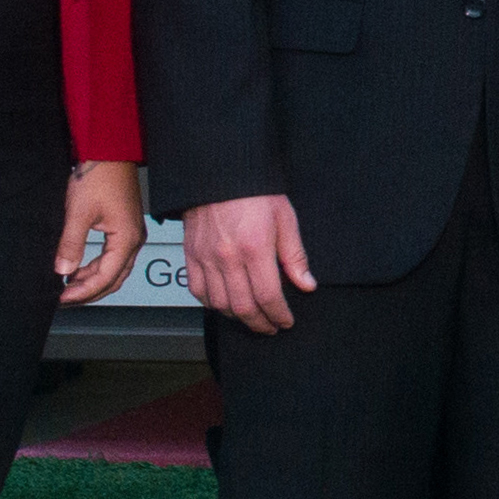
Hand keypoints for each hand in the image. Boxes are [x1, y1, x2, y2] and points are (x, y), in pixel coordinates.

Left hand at [51, 160, 147, 305]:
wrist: (109, 151)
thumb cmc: (99, 175)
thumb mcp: (79, 212)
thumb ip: (71, 244)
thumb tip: (63, 270)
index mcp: (127, 239)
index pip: (105, 278)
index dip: (83, 292)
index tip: (62, 298)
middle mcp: (134, 240)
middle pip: (113, 279)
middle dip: (89, 291)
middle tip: (65, 299)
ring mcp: (131, 234)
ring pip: (114, 270)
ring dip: (92, 280)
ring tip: (69, 286)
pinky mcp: (124, 227)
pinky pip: (113, 257)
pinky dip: (96, 267)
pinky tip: (79, 268)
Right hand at [183, 191, 314, 331]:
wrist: (220, 172)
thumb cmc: (254, 191)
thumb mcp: (285, 218)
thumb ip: (295, 256)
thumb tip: (307, 284)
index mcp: (255, 247)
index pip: (268, 296)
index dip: (279, 315)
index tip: (286, 321)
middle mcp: (228, 256)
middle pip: (243, 306)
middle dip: (260, 323)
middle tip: (271, 327)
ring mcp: (206, 257)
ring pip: (219, 303)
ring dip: (237, 317)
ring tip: (251, 317)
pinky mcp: (191, 254)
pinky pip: (197, 290)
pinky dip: (211, 303)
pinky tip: (224, 304)